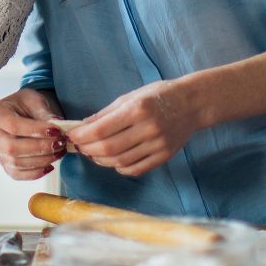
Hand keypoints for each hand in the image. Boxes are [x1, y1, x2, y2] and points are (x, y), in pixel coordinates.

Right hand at [0, 89, 66, 180]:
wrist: (21, 113)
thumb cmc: (26, 105)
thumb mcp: (35, 101)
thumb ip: (44, 113)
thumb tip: (57, 125)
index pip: (13, 126)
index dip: (36, 130)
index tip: (56, 130)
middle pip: (12, 147)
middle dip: (40, 147)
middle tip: (60, 143)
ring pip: (16, 163)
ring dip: (42, 160)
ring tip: (59, 151)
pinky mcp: (4, 164)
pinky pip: (17, 174)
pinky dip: (35, 173)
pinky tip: (50, 165)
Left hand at [69, 79, 199, 177]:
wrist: (192, 104)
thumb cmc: (159, 95)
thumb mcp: (131, 96)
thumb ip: (106, 113)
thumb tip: (82, 127)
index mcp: (138, 109)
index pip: (102, 129)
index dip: (83, 136)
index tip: (72, 136)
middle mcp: (148, 128)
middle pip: (109, 148)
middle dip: (88, 150)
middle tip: (80, 146)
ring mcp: (158, 145)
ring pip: (120, 161)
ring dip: (101, 160)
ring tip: (93, 154)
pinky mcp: (164, 156)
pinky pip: (136, 169)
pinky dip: (120, 168)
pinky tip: (113, 161)